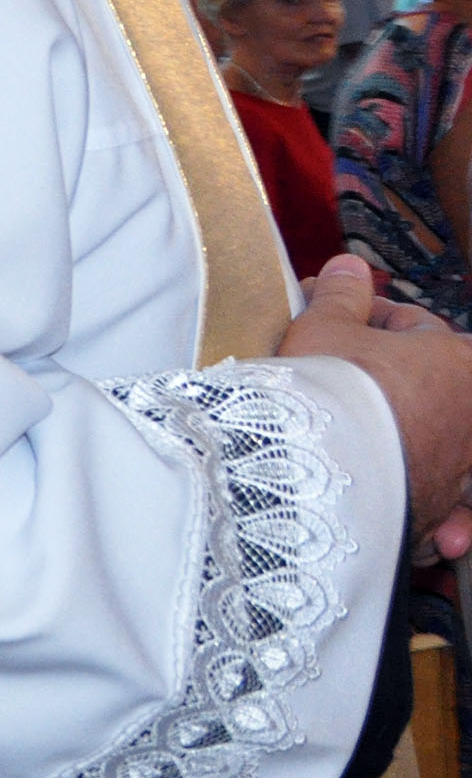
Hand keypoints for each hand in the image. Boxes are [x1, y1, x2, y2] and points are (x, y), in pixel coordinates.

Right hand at [279, 255, 471, 538]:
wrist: (319, 466)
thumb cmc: (329, 389)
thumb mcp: (324, 327)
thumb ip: (341, 295)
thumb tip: (348, 267)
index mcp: (457, 360)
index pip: (413, 325)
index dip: (364, 318)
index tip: (329, 321)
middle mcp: (470, 414)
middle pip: (430, 388)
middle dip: (391, 382)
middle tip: (339, 379)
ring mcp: (461, 465)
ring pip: (442, 449)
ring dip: (417, 449)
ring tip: (373, 448)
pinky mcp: (442, 507)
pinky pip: (442, 505)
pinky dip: (431, 510)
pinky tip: (405, 505)